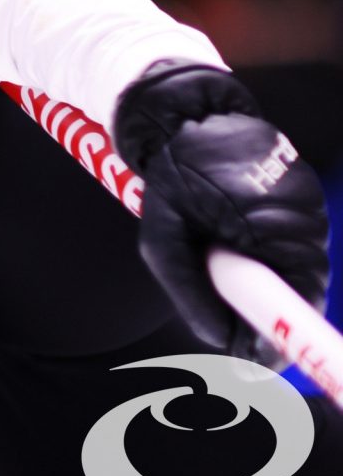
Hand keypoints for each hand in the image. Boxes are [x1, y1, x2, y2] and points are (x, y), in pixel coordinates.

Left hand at [113, 61, 331, 368]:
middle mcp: (303, 219)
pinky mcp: (306, 195)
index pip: (296, 303)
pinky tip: (235, 236)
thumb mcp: (164, 242)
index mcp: (271, 229)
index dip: (278, 338)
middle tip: (231, 325)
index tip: (254, 362)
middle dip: (267, 310)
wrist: (187, 113)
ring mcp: (310, 205)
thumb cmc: (169, 175)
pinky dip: (268, 251)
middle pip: (299, 291)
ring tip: (222, 259)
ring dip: (265, 277)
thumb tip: (225, 344)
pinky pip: (294, 241)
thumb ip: (192, 294)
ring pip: (296, 268)